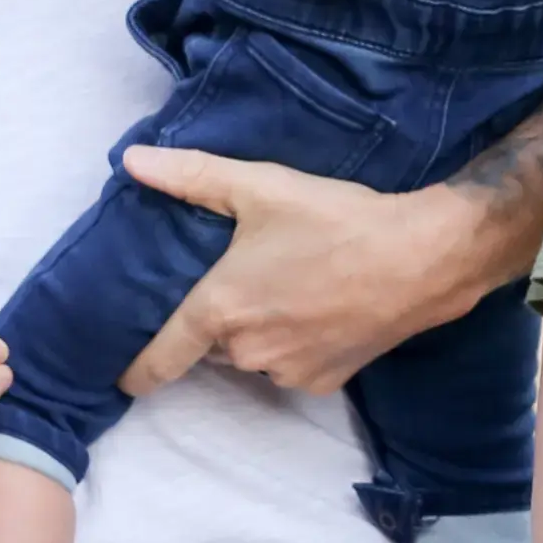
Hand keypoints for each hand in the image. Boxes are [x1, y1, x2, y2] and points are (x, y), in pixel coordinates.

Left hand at [118, 148, 494, 394]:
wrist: (421, 257)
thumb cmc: (336, 219)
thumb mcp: (262, 186)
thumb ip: (192, 176)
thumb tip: (131, 160)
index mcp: (219, 309)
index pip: (156, 361)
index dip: (135, 370)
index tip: (122, 372)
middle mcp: (245, 351)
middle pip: (210, 347)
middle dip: (218, 321)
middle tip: (244, 279)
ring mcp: (286, 371)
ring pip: (253, 355)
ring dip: (258, 332)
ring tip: (290, 287)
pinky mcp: (323, 383)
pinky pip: (292, 365)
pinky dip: (296, 344)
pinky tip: (322, 308)